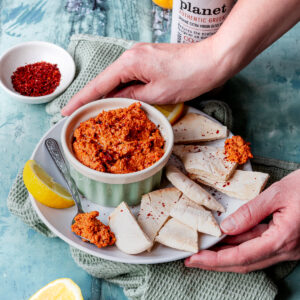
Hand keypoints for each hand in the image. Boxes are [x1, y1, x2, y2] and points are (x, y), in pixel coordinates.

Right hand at [61, 39, 228, 115]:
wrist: (212, 61)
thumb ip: (132, 97)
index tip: (67, 111)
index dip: (82, 99)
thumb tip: (117, 100)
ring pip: (118, 79)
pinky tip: (119, 100)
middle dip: (92, 98)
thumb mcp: (157, 94)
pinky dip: (122, 89)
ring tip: (96, 112)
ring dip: (108, 95)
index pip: (99, 85)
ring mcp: (140, 56)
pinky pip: (129, 76)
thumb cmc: (189, 76)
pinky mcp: (149, 60)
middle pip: (106, 81)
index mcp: (130, 62)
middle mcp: (131, 55)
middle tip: (79, 115)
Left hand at [185, 169, 299, 272]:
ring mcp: (288, 248)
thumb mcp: (277, 194)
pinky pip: (259, 247)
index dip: (215, 259)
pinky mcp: (287, 241)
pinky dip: (240, 245)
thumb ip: (251, 212)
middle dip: (215, 262)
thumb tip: (226, 227)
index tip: (194, 259)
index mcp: (283, 239)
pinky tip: (225, 241)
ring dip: (226, 255)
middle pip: (244, 262)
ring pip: (251, 256)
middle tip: (192, 260)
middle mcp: (286, 249)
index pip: (242, 255)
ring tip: (204, 251)